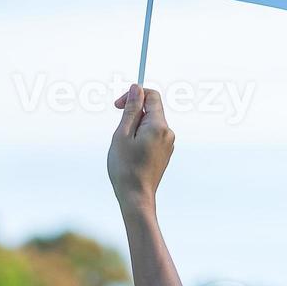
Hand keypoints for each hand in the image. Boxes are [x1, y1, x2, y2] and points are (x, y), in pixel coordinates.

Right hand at [108, 84, 174, 213]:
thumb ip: (131, 109)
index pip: (152, 96)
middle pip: (151, 110)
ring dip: (135, 127)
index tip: (118, 105)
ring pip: (150, 124)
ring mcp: (168, 144)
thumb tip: (136, 88)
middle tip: (118, 131)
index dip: (134, 95)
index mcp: (158, 126)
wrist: (136, 197)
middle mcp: (168, 133)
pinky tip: (131, 153)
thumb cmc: (126, 167)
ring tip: (124, 146)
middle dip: (133, 113)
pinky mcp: (165, 153)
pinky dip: (140, 137)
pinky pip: (152, 136)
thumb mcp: (122, 134)